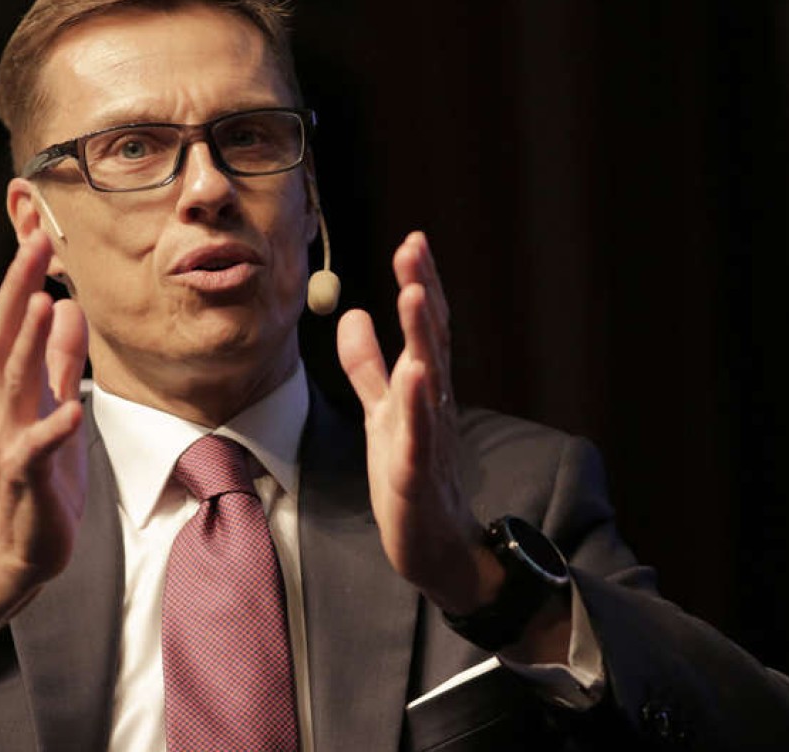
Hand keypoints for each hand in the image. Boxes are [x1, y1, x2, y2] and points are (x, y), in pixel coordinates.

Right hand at [0, 228, 87, 669]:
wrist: (24, 546)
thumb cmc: (44, 473)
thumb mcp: (56, 405)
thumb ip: (60, 361)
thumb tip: (70, 307)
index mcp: (17, 387)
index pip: (13, 322)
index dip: (24, 278)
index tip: (40, 233)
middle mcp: (8, 406)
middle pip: (5, 338)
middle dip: (20, 289)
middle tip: (35, 242)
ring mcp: (14, 440)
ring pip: (14, 383)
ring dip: (26, 341)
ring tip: (42, 301)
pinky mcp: (28, 478)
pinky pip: (36, 451)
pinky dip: (54, 429)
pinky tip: (73, 410)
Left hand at [336, 231, 491, 614]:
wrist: (435, 547)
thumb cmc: (411, 477)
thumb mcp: (381, 412)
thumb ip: (367, 366)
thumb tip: (354, 313)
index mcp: (424, 389)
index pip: (425, 328)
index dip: (420, 284)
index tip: (412, 241)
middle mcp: (433, 406)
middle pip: (432, 340)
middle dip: (424, 292)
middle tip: (415, 247)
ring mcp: (429, 439)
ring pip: (430, 380)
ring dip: (424, 336)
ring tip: (415, 293)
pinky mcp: (417, 475)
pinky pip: (419, 436)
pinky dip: (416, 405)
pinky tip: (413, 374)